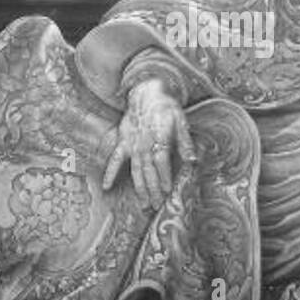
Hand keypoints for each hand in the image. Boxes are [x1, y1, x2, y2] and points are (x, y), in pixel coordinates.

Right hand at [101, 78, 195, 209]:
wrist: (146, 92)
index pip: (162, 162)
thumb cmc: (166, 108)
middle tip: (156, 207)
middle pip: (148, 171)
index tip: (168, 192)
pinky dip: (110, 173)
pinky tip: (107, 187)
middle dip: (153, 190)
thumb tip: (193, 160)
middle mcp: (144, 145)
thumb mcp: (181, 121)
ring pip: (135, 171)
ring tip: (143, 205)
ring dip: (139, 189)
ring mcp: (131, 145)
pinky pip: (115, 160)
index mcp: (159, 139)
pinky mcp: (123, 143)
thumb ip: (186, 142)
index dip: (165, 177)